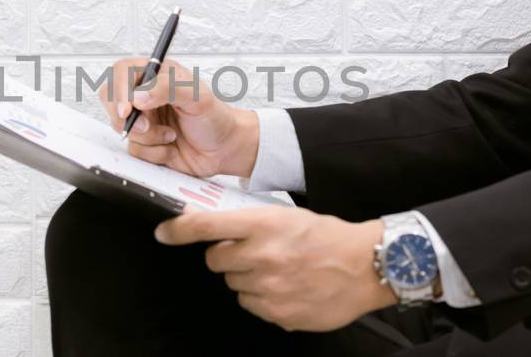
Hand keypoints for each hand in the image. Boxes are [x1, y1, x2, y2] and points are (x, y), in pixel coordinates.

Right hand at [99, 58, 259, 177]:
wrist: (225, 150)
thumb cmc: (216, 118)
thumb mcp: (198, 96)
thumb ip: (167, 88)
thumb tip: (138, 96)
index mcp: (157, 75)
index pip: (122, 72)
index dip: (119, 90)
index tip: (127, 110)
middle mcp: (146, 95)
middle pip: (112, 100)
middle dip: (128, 119)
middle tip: (148, 126)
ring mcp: (143, 119)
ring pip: (122, 129)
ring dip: (148, 138)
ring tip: (171, 135)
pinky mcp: (144, 142)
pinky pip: (133, 150)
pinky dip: (153, 152)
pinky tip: (170, 146)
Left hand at [154, 206, 398, 330]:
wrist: (366, 267)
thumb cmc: (328, 237)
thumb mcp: (287, 216)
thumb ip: (250, 224)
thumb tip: (215, 229)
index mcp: (263, 225)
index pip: (207, 225)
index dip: (179, 229)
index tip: (164, 232)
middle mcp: (262, 256)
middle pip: (215, 260)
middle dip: (228, 255)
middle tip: (254, 252)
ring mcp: (269, 288)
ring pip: (234, 285)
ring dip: (248, 278)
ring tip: (279, 270)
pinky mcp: (278, 313)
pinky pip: (252, 305)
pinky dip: (263, 298)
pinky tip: (287, 288)